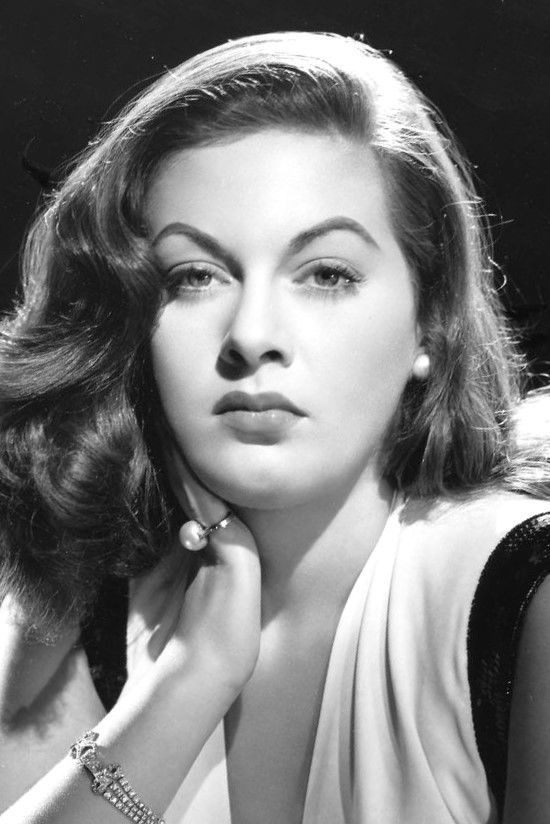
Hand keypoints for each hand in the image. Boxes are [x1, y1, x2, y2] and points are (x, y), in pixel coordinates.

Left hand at [125, 439, 260, 696]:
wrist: (190, 681)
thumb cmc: (168, 639)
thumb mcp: (156, 586)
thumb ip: (156, 554)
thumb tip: (150, 521)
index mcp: (210, 555)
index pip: (194, 504)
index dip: (178, 475)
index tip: (162, 443)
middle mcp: (227, 548)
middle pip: (207, 494)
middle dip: (188, 463)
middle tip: (171, 424)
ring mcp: (237, 552)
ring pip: (215, 498)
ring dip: (192, 468)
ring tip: (177, 434)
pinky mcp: (241, 559)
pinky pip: (218, 514)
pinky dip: (199, 490)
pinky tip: (183, 466)